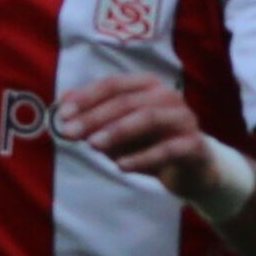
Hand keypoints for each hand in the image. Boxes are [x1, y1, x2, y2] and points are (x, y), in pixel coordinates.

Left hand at [53, 73, 241, 217]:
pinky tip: (122, 166)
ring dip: (117, 131)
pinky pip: (167, 149)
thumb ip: (94, 117)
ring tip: (94, 146)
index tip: (64, 114)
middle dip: (95, 117)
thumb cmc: (151, 144)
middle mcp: (168, 96)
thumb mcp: (119, 131)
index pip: (113, 85)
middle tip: (70, 133)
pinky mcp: (194, 145)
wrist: (193, 170)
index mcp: (148, 85)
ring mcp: (184, 119)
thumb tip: (61, 103)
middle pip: (127, 101)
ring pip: (147, 118)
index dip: (87, 97)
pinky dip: (142, 157)